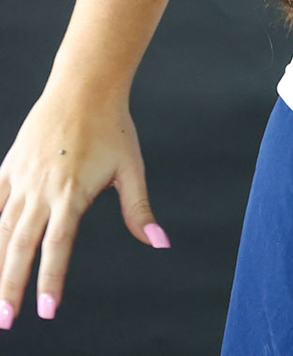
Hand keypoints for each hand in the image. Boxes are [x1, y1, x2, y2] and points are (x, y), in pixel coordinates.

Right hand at [0, 87, 167, 327]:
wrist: (83, 89)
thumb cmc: (113, 128)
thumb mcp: (131, 168)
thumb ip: (138, 210)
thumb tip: (160, 242)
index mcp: (71, 193)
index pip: (58, 246)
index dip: (51, 279)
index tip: (47, 310)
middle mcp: (40, 190)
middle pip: (18, 246)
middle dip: (10, 286)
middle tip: (6, 320)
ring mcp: (20, 179)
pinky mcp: (8, 168)